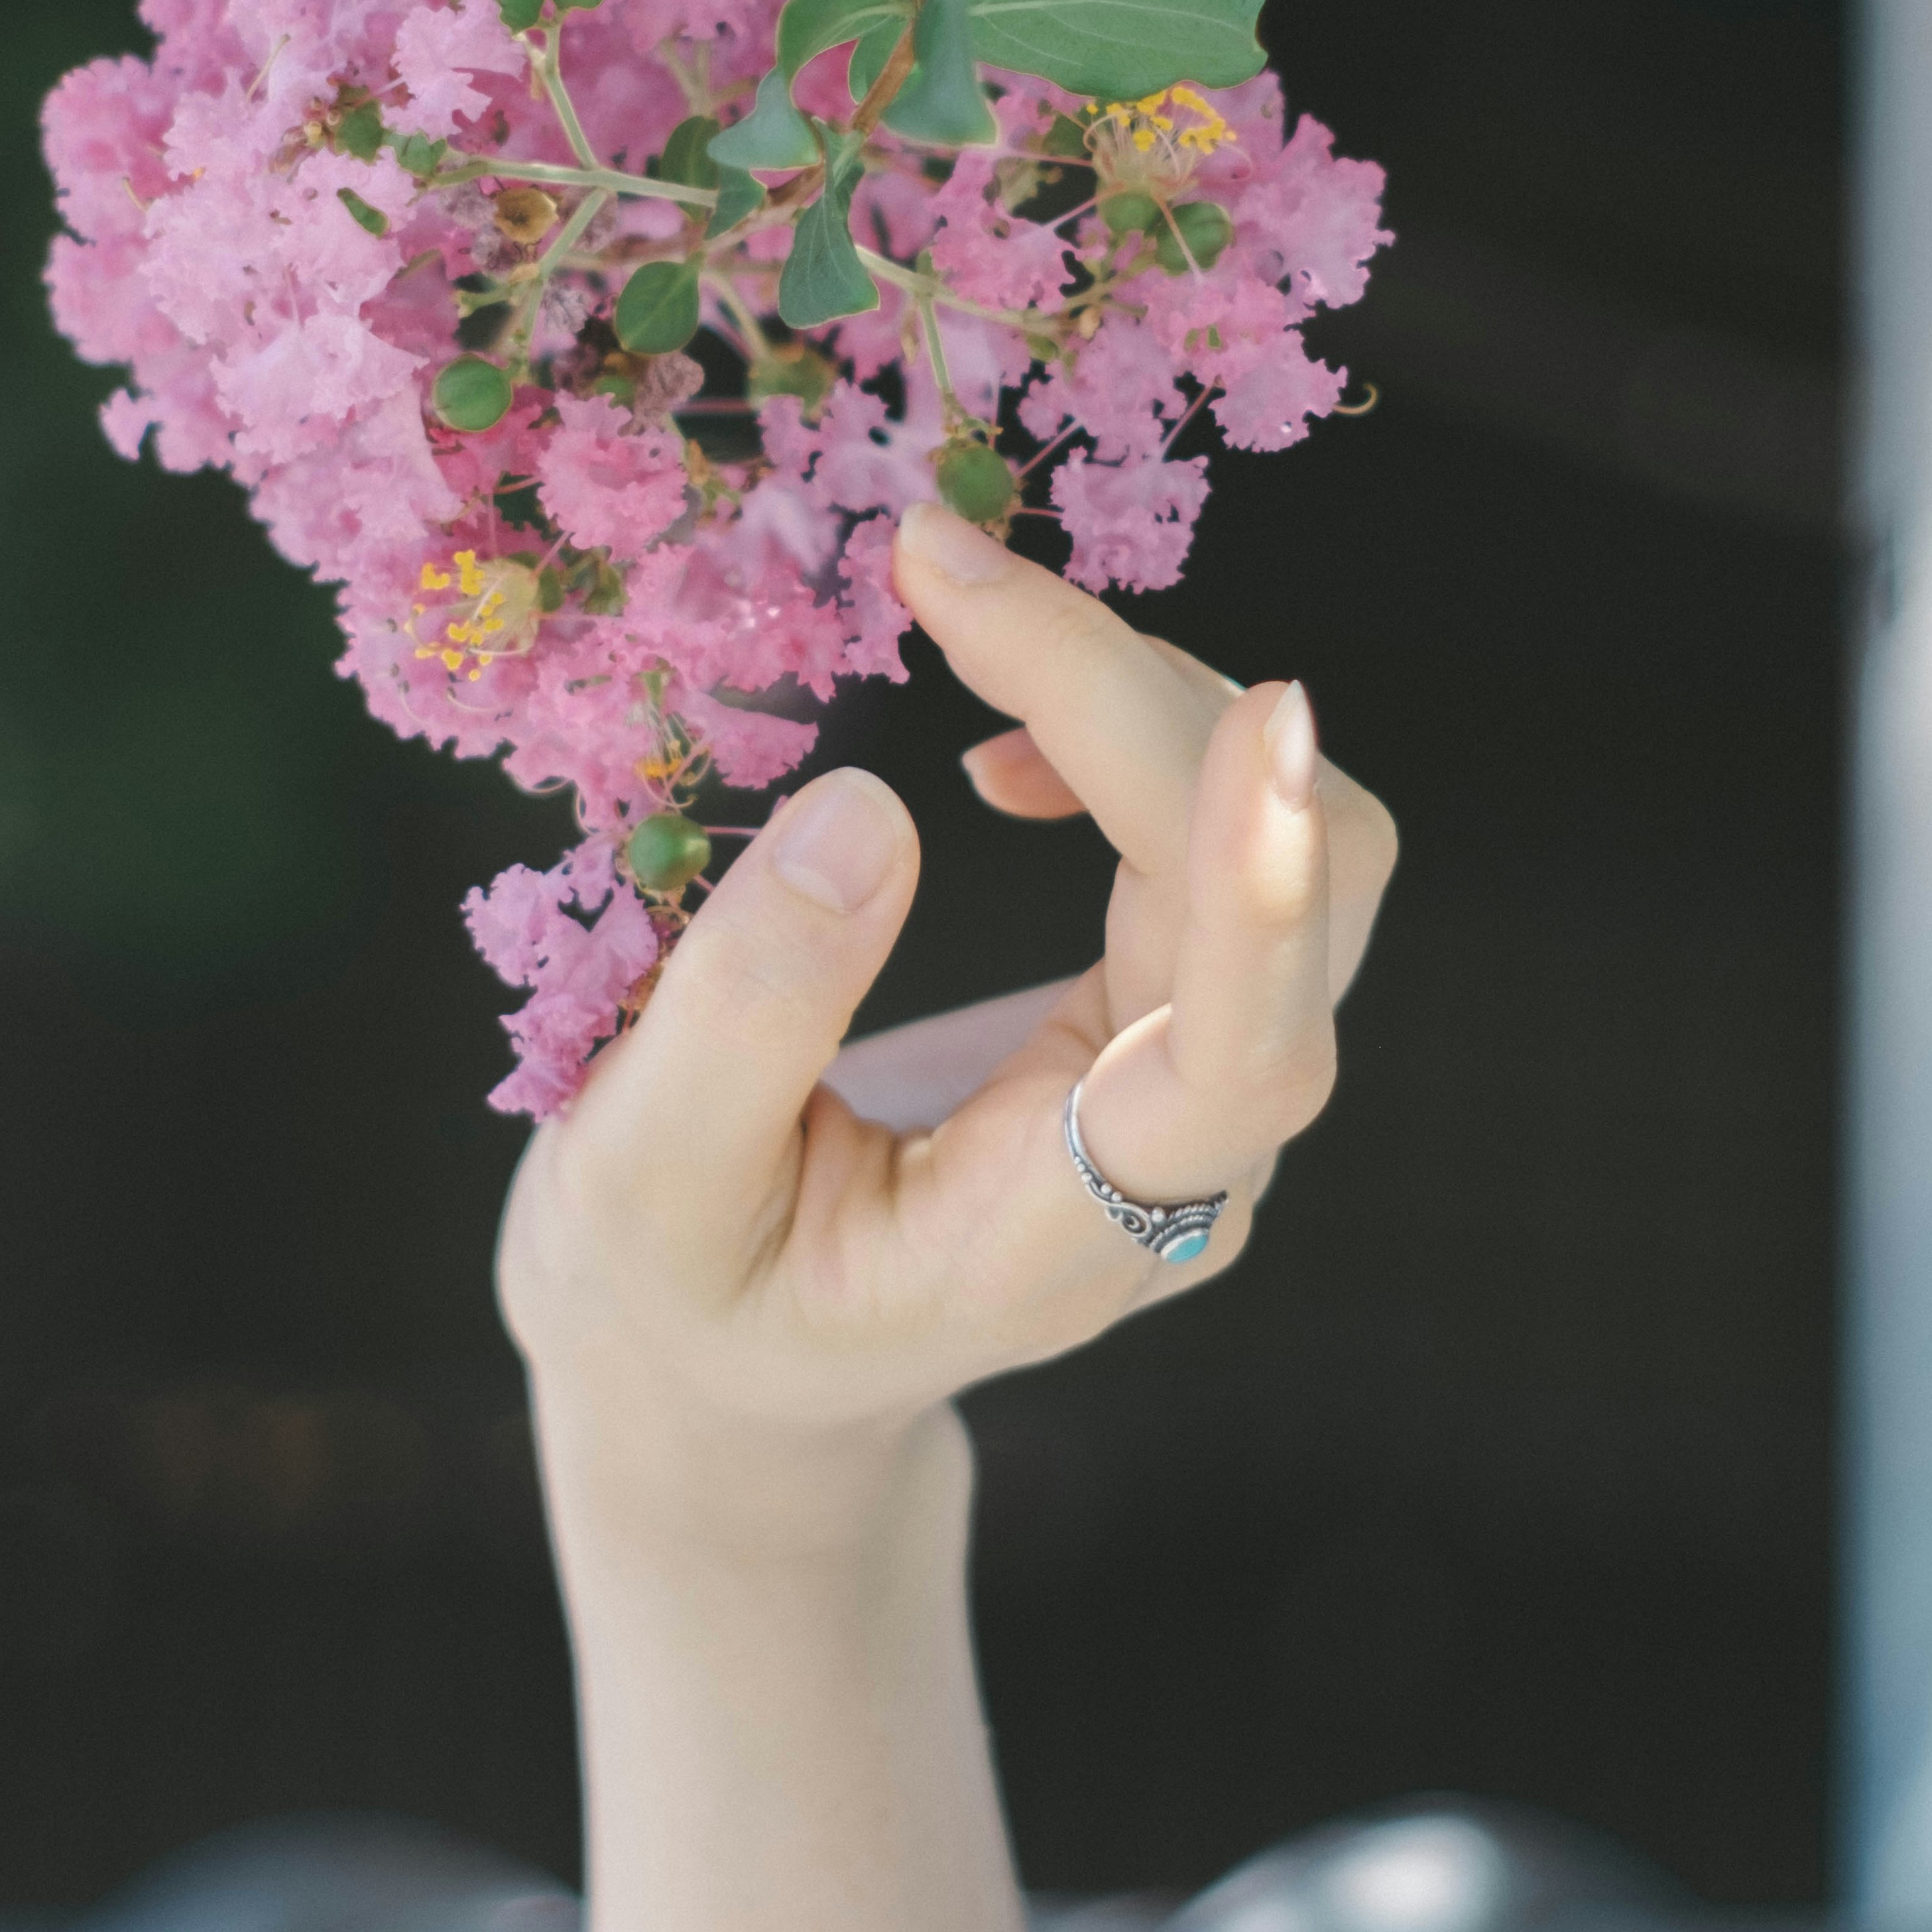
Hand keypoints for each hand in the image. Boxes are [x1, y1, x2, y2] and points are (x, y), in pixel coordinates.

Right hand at [498, 497, 1395, 1550]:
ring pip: (1292, 849)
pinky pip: (1228, 847)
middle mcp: (1186, 1167)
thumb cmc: (674, 1296)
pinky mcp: (1180, 1021)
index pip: (1243, 1064)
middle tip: (935, 559)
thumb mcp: (639, 1186)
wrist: (736, 1373)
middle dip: (1130, 696)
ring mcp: (1202, 1095)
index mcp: (1065, 1238)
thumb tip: (874, 810)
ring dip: (1143, 699)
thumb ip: (742, 1021)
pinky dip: (1132, 740)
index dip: (1264, 886)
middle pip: (1291, 897)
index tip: (1262, 714)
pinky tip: (1001, 758)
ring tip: (963, 625)